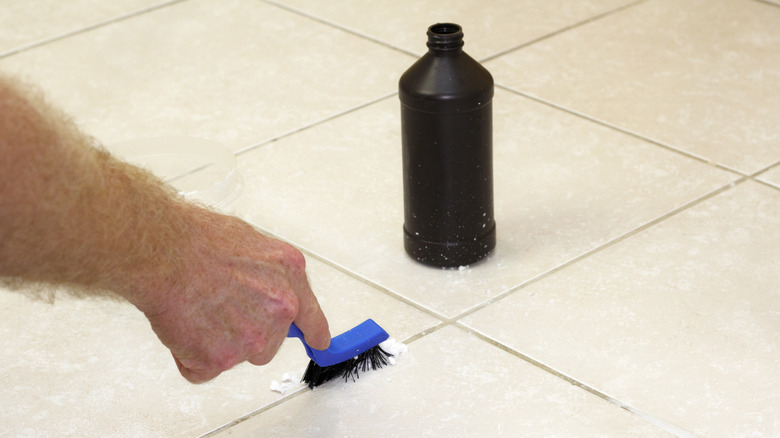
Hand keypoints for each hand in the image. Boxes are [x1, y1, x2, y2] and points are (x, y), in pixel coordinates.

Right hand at [132, 208, 330, 382]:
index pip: (311, 317)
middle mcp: (278, 310)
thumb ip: (270, 275)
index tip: (319, 345)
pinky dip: (189, 355)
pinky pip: (202, 369)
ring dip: (214, 343)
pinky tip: (183, 324)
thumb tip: (268, 290)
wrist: (162, 250)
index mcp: (289, 277)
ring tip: (196, 309)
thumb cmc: (197, 239)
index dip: (315, 334)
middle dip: (242, 332)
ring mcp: (251, 338)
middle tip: (215, 305)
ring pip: (235, 356)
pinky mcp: (220, 359)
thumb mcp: (253, 243)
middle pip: (266, 343)